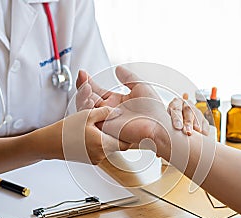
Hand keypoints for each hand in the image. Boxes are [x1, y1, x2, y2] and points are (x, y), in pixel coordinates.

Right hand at [38, 106, 130, 163]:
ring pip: (109, 148)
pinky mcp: (90, 160)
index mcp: (102, 143)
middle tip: (117, 125)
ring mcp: (96, 159)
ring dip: (108, 139)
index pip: (125, 144)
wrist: (49, 143)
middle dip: (118, 136)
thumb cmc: (65, 130)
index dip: (129, 136)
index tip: (129, 128)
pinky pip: (101, 151)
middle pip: (118, 146)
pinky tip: (92, 134)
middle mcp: (101, 154)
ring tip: (101, 128)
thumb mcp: (86, 115)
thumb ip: (105, 112)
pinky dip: (100, 143)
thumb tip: (118, 112)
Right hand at [75, 69, 207, 135]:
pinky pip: (91, 117)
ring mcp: (106, 118)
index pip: (98, 91)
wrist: (158, 125)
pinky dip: (87, 107)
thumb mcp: (140, 86)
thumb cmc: (154, 109)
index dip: (89, 82)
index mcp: (116, 101)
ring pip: (87, 107)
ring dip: (83, 95)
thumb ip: (128, 77)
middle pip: (89, 98)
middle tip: (82, 75)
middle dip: (83, 86)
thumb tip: (118, 68)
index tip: (83, 73)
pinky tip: (89, 97)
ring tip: (86, 85)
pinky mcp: (106, 126)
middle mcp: (110, 110)